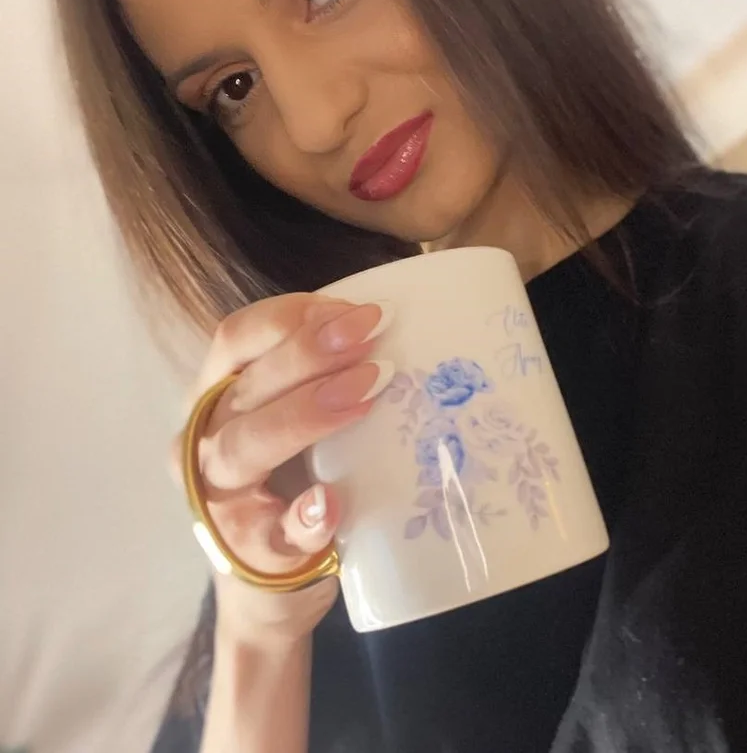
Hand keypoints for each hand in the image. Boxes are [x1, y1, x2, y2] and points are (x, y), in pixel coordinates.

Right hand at [173, 293, 390, 645]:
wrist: (274, 585)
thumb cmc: (294, 479)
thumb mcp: (298, 415)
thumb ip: (323, 374)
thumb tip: (394, 326)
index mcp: (217, 394)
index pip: (236, 337)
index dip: (292, 317)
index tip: (355, 310)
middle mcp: (204, 439)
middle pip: (246, 386)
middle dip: (308, 355)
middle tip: (371, 338)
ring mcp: (219, 499)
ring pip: (241, 447)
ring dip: (304, 416)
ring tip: (364, 399)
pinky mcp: (248, 555)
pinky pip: (267, 535)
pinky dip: (299, 519)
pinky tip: (329, 505)